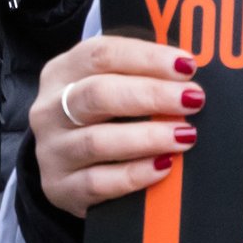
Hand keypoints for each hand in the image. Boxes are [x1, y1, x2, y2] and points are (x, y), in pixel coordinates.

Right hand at [28, 35, 203, 217]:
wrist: (59, 172)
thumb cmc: (95, 120)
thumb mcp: (105, 88)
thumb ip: (138, 75)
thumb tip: (188, 70)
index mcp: (61, 73)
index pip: (100, 54)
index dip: (146, 57)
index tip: (186, 65)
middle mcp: (50, 110)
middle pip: (98, 94)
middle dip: (152, 95)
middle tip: (193, 100)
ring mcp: (52, 151)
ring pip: (98, 141)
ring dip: (148, 137)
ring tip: (185, 136)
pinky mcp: (60, 188)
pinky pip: (99, 182)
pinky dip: (136, 174)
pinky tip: (164, 166)